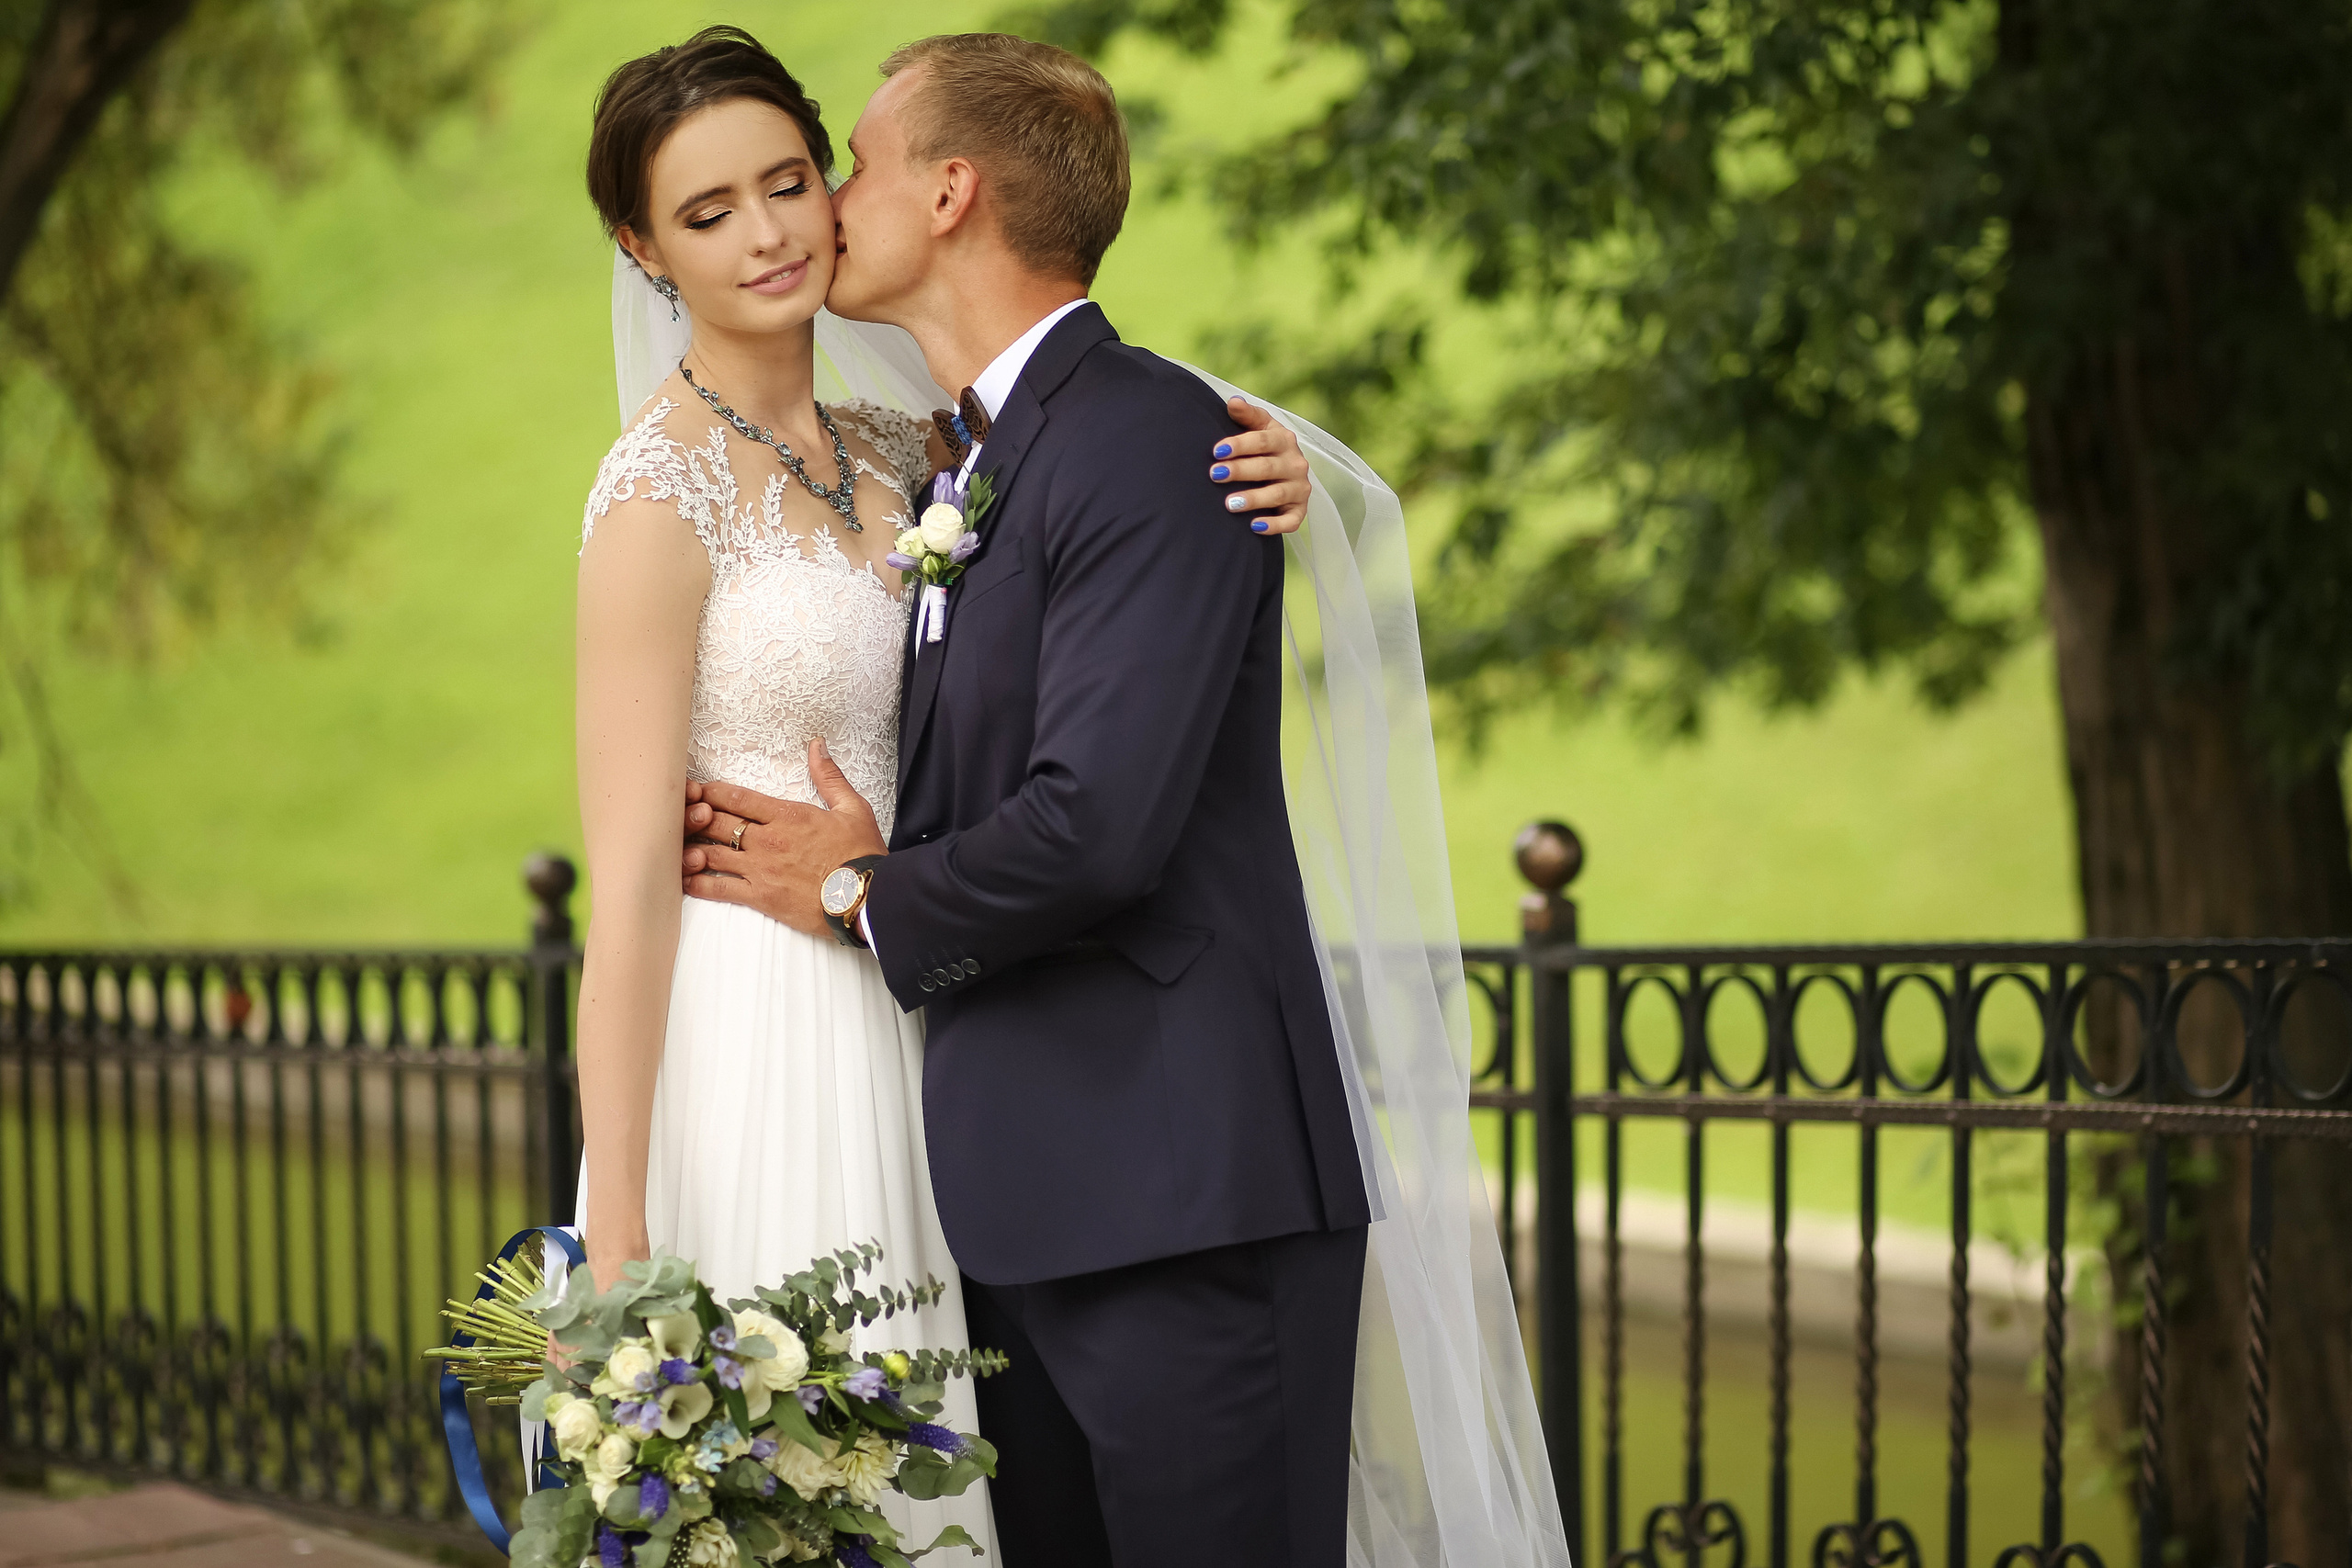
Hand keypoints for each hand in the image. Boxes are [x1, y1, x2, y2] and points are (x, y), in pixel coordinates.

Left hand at [681, 739, 886, 935]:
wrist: (867, 897)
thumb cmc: (861, 854)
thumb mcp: (852, 808)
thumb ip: (828, 776)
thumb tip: (817, 745)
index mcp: (787, 815)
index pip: (736, 798)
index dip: (710, 792)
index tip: (694, 790)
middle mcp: (767, 840)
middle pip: (717, 822)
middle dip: (693, 816)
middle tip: (676, 814)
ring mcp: (760, 869)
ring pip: (711, 853)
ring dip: (689, 848)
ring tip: (673, 846)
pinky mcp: (760, 897)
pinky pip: (719, 889)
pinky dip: (697, 884)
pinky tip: (683, 880)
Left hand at [1214, 396, 1311, 534]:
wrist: (1286, 473)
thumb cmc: (1264, 448)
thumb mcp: (1258, 427)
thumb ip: (1246, 415)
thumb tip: (1233, 402)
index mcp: (1284, 439)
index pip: (1262, 440)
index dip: (1240, 445)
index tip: (1217, 451)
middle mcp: (1296, 463)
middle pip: (1267, 467)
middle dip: (1240, 471)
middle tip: (1215, 475)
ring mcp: (1300, 488)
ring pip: (1277, 494)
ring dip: (1253, 498)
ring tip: (1229, 503)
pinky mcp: (1300, 511)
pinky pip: (1291, 521)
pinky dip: (1274, 525)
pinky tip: (1254, 527)